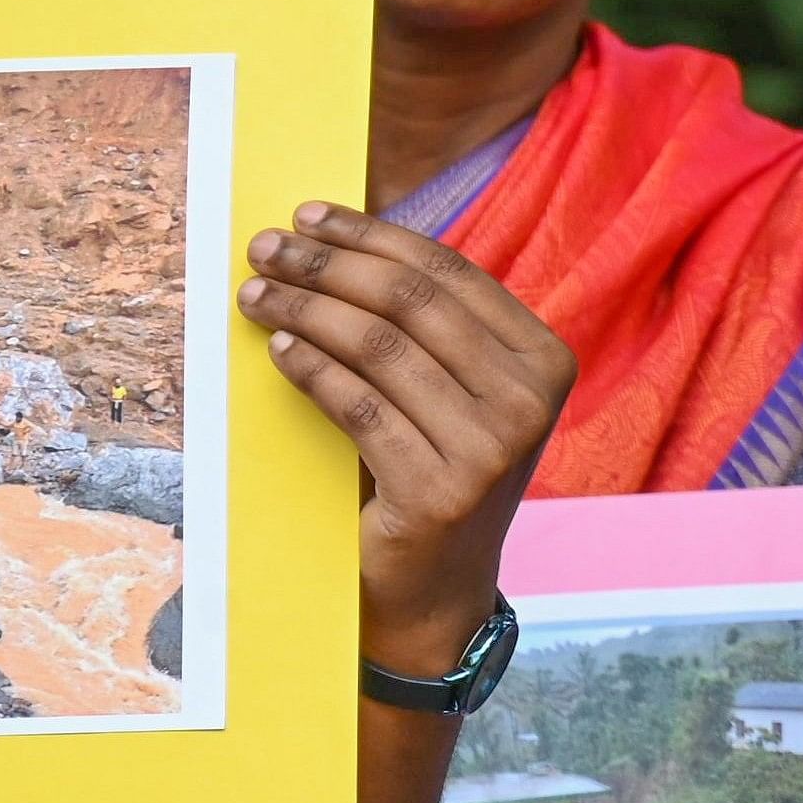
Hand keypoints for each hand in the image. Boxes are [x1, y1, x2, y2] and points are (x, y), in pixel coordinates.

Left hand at [235, 204, 574, 675]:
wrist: (436, 586)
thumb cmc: (436, 466)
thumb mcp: (455, 391)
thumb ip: (427, 327)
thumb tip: (341, 239)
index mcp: (547, 359)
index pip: (451, 274)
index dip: (374, 236)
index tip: (309, 216)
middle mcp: (532, 400)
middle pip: (413, 304)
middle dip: (329, 266)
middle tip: (267, 248)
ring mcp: (492, 449)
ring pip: (379, 350)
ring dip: (305, 312)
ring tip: (256, 294)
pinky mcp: (441, 492)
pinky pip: (359, 408)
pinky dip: (311, 371)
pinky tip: (278, 349)